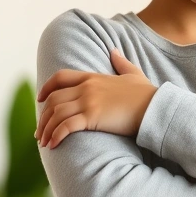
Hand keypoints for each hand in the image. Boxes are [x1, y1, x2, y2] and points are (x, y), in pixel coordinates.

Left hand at [35, 48, 156, 148]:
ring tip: (44, 142)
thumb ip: (121, 62)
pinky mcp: (92, 117)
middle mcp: (87, 88)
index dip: (47, 88)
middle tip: (40, 132)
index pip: (60, 77)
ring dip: (46, 129)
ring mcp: (89, 101)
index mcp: (93, 77)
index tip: (40, 99)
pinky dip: (56, 135)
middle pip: (54, 99)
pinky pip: (66, 126)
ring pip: (56, 113)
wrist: (155, 107)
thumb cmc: (147, 94)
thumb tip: (114, 51)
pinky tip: (53, 145)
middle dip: (43, 117)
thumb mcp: (133, 74)